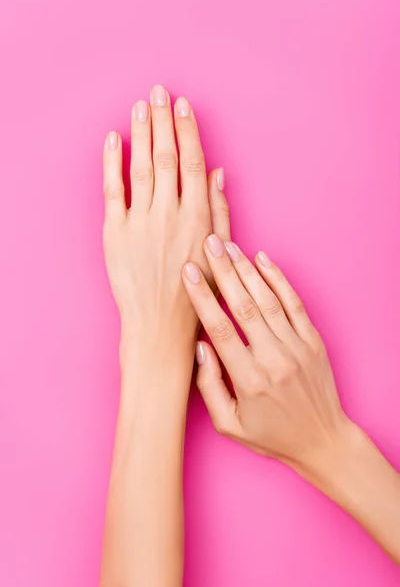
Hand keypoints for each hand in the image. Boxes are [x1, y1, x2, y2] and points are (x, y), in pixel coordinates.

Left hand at [102, 86, 229, 357]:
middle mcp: (170, 213)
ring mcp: (140, 222)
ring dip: (141, 132)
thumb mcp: (221, 253)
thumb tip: (219, 172)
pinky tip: (114, 139)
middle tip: (160, 91)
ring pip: (141, 166)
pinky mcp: (116, 233)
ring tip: (141, 105)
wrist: (161, 326)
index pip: (192, 162)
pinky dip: (112, 162)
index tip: (183, 105)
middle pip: (166, 156)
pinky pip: (112, 190)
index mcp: (198, 217)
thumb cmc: (197, 293)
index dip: (187, 130)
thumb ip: (220, 210)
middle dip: (163, 120)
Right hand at [182, 234, 350, 469]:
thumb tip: (199, 346)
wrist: (323, 441)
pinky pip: (294, 304)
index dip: (201, 297)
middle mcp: (274, 358)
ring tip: (228, 245)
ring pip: (268, 299)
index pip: (219, 328)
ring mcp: (297, 347)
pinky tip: (263, 260)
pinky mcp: (313, 341)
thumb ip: (209, 387)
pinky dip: (278, 279)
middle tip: (208, 243)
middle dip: (223, 271)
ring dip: (246, 270)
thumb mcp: (229, 425)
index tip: (188, 272)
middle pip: (243, 305)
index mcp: (249, 379)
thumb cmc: (271, 436)